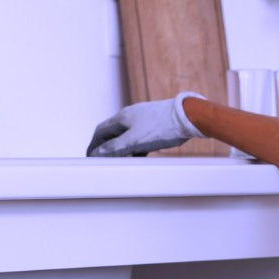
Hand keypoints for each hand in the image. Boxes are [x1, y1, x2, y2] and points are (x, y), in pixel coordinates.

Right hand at [85, 92, 205, 155]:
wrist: (188, 117)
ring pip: (126, 137)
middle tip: (105, 162)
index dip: (93, 145)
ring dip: (123, 150)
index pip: (100, 131)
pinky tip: (141, 155)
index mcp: (122, 117)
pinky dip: (136, 148)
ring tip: (125, 162)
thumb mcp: (135, 141)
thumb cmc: (163, 126)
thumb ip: (115, 148)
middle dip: (108, 149)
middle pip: (112, 134)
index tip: (90, 157)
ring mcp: (143, 119)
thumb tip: (98, 153)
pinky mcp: (154, 124)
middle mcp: (131, 116)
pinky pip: (139, 138)